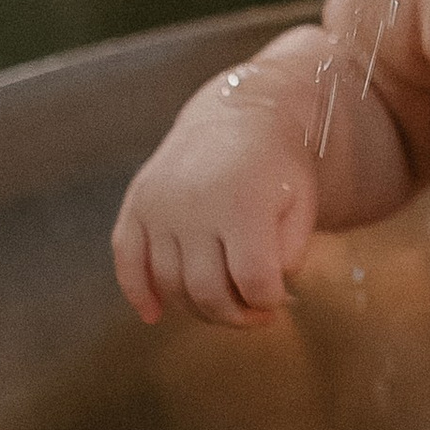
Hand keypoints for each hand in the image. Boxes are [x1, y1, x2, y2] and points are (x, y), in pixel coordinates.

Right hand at [113, 97, 318, 328]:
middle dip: (234, 315)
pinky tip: (154, 314)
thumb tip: (260, 295)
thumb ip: (290, 253)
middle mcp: (195, 205)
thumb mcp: (302, 205)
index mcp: (243, 204)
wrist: (241, 113)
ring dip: (197, 309)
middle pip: (207, 291)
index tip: (277, 302)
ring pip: (170, 284)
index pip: (253, 281)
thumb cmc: (278, 167)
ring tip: (223, 305)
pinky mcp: (137, 203)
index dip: (268, 302)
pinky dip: (138, 293)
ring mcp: (160, 205)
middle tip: (253, 315)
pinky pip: (127, 260)